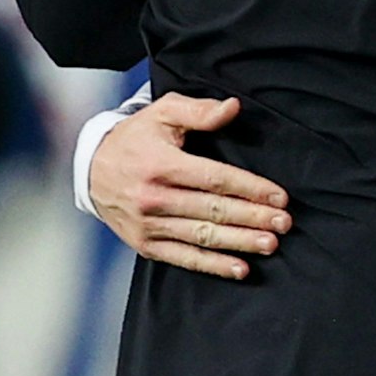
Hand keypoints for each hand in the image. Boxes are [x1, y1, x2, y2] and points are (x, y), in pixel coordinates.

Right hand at [90, 92, 291, 279]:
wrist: (90, 170)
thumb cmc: (136, 138)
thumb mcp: (163, 113)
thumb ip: (199, 111)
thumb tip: (233, 107)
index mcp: (162, 165)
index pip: (215, 178)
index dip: (250, 188)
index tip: (279, 197)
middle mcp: (154, 198)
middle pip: (213, 210)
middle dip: (253, 218)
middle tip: (284, 223)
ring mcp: (149, 225)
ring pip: (202, 237)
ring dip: (239, 242)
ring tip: (270, 244)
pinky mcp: (145, 244)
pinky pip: (184, 258)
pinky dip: (213, 265)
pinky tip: (240, 268)